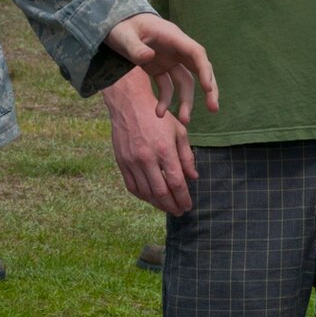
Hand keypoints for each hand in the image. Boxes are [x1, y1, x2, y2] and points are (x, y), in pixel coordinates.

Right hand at [102, 68, 200, 216]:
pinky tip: (151, 199)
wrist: (129, 104)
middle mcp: (147, 158)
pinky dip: (143, 196)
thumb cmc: (158, 117)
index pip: (176, 183)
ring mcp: (132, 161)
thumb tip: (193, 178)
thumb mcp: (179, 131)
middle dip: (172, 206)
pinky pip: (132, 187)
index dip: (183, 198)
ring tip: (167, 207)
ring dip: (158, 204)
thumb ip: (187, 156)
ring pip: (146, 193)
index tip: (188, 206)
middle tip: (179, 212)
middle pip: (161, 192)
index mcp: (165, 150)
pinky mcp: (122, 162)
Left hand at [105, 12, 217, 124]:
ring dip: (186, 101)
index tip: (208, 88)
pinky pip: (168, 86)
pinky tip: (158, 113)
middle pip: (199, 68)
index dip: (204, 70)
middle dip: (209, 89)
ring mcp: (169, 59)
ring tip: (184, 122)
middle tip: (214, 108)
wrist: (112, 23)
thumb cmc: (119, 25)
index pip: (195, 52)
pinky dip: (165, 100)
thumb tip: (149, 58)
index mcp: (172, 36)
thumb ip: (134, 47)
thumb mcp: (123, 35)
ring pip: (185, 82)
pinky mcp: (160, 68)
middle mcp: (175, 48)